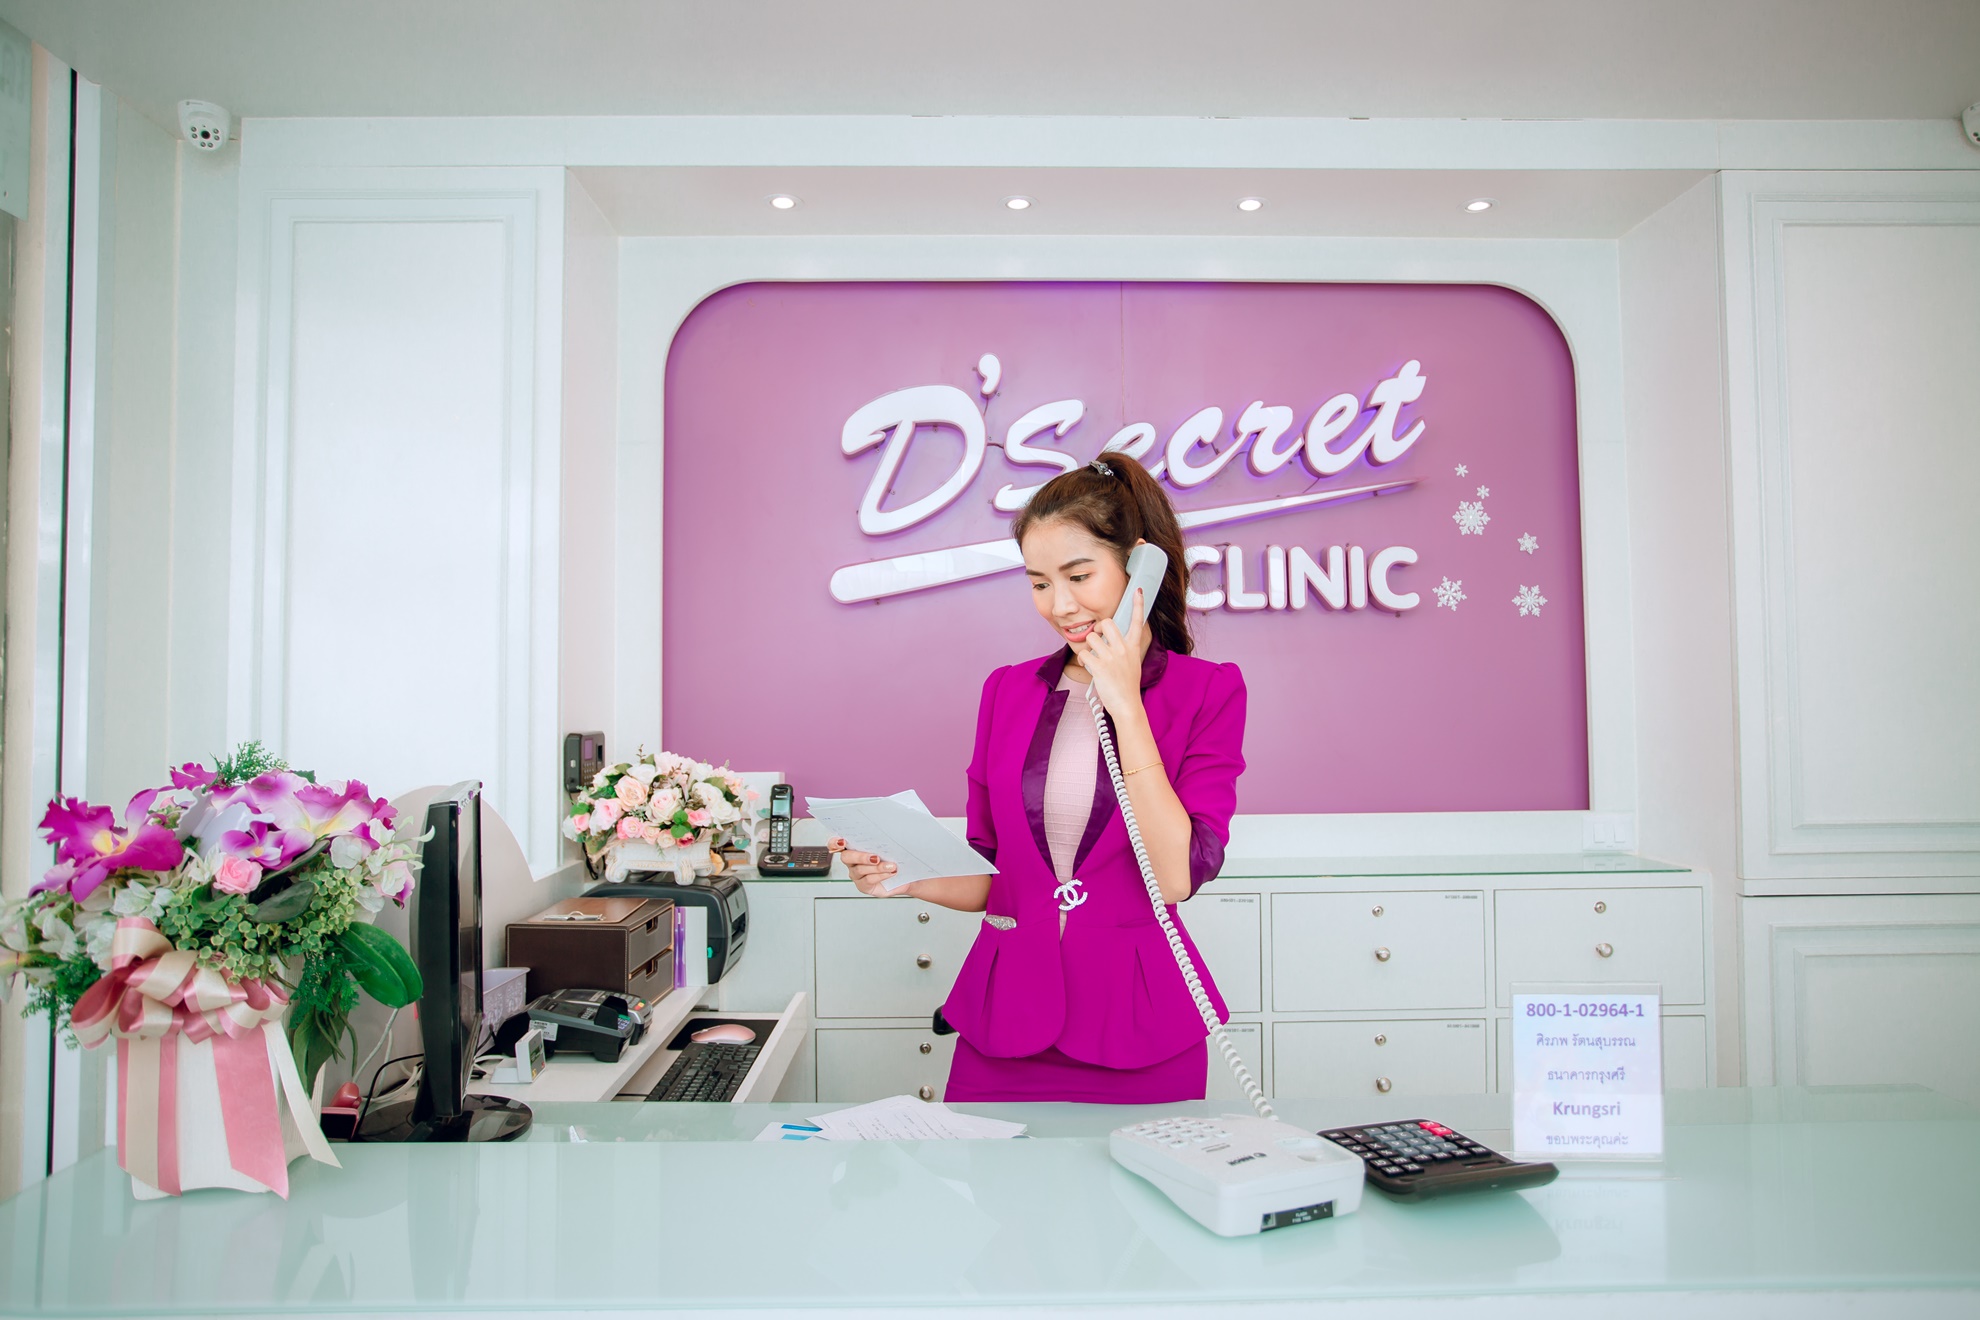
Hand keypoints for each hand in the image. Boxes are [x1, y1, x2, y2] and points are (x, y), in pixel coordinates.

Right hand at [829, 837, 906, 896]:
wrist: (905, 875)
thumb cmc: (895, 857)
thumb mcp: (889, 845)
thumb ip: (881, 838)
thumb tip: (886, 830)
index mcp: (854, 847)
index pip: (836, 844)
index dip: (835, 843)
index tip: (842, 841)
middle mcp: (852, 861)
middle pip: (846, 857)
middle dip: (860, 856)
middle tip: (875, 857)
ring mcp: (857, 875)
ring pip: (859, 869)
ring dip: (876, 867)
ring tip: (890, 865)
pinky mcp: (864, 886)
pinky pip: (868, 880)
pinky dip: (881, 875)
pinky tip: (890, 872)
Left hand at [1073, 588, 1150, 718]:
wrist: (1127, 705)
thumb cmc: (1128, 685)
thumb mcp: (1132, 663)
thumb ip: (1124, 649)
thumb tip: (1112, 639)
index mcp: (1132, 647)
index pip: (1137, 621)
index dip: (1137, 605)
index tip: (1137, 591)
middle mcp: (1123, 649)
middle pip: (1106, 623)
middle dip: (1098, 630)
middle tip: (1098, 641)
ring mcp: (1111, 658)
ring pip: (1091, 638)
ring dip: (1089, 648)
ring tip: (1095, 660)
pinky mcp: (1100, 667)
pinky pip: (1083, 654)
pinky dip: (1083, 661)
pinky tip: (1091, 668)